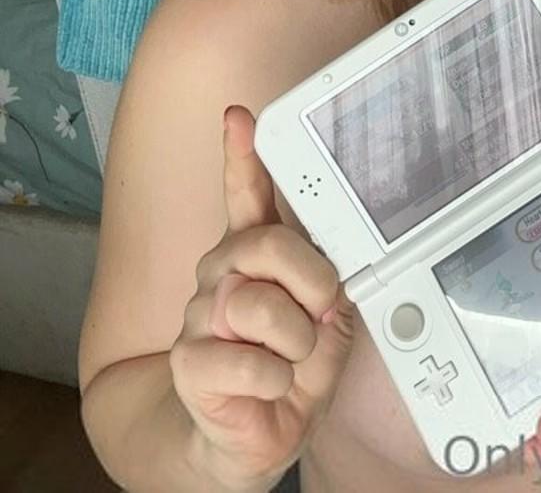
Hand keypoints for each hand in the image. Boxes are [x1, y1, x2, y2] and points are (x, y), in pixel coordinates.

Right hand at [169, 105, 354, 488]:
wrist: (247, 439)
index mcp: (256, 255)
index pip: (246, 194)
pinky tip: (269, 386)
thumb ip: (330, 292)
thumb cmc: (288, 372)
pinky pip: (250, 359)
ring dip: (296, 340)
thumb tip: (333, 276)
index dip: (241, 153)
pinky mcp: (190, 360)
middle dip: (310, 279)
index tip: (239, 117)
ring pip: (258, 304)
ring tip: (291, 359)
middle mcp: (223, 273)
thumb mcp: (327, 326)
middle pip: (266, 245)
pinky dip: (276, 379)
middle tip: (321, 308)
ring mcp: (202, 314)